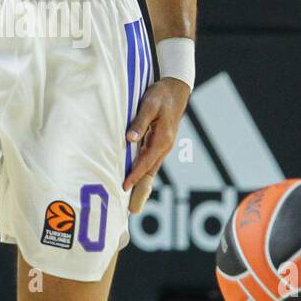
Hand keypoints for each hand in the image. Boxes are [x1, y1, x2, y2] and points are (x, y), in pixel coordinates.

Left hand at [124, 77, 190, 202]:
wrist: (176, 89)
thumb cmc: (161, 95)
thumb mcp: (149, 105)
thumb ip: (139, 122)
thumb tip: (129, 138)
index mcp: (162, 139)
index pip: (146, 162)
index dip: (135, 176)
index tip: (125, 187)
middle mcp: (163, 147)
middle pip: (150, 173)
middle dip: (141, 191)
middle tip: (132, 210)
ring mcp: (162, 147)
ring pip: (150, 170)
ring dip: (141, 186)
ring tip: (131, 203)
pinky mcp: (158, 144)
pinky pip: (149, 163)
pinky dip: (143, 175)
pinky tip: (135, 183)